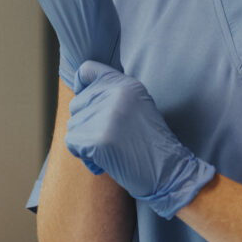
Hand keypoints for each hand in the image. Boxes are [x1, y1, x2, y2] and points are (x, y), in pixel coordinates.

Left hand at [64, 60, 215, 219]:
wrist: (169, 172)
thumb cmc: (149, 143)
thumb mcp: (137, 106)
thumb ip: (111, 95)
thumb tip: (78, 93)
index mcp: (126, 84)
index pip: (87, 69)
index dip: (81, 85)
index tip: (88, 103)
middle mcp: (115, 94)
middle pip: (77, 104)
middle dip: (86, 124)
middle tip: (110, 138)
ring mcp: (106, 116)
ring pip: (73, 125)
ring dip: (86, 142)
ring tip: (112, 150)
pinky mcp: (99, 138)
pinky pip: (72, 143)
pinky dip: (84, 156)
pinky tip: (104, 162)